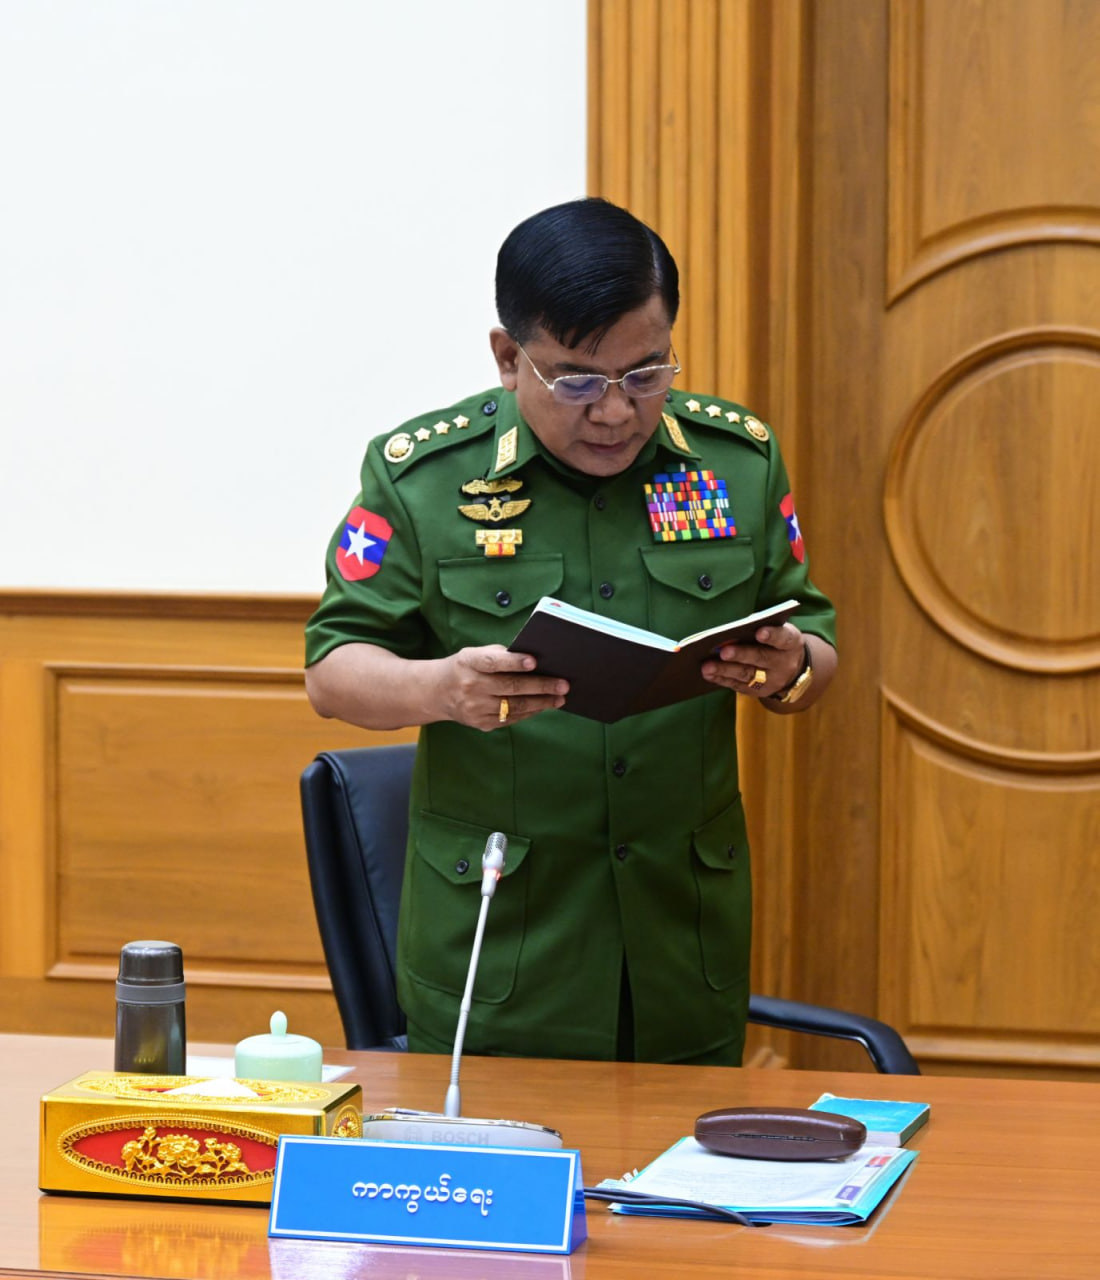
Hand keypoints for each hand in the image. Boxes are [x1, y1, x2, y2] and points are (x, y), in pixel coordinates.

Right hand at [437, 645, 568, 730]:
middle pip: (510, 687)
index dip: (514, 662)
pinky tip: (543, 706)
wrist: (437, 692)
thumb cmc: (466, 667)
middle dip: (541, 686)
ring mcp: (475, 708)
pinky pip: (510, 719)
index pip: (493, 662)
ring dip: (541, 703)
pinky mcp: (480, 723)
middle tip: (563, 685)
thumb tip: (535, 662)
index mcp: (469, 663)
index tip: (535, 662)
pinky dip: (529, 712)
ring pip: (514, 707)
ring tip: (559, 698)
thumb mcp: (475, 654)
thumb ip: (501, 656)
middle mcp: (471, 687)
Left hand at [700, 623, 805, 699]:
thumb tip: (733, 630)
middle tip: (723, 652)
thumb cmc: (776, 642)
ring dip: (725, 670)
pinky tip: (708, 674)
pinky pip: (739, 686)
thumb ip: (760, 626)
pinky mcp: (759, 691)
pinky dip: (722, 679)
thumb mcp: (778, 631)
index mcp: (790, 643)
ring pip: (747, 675)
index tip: (759, 632)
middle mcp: (784, 663)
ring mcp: (772, 680)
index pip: (783, 638)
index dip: (772, 635)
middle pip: (761, 658)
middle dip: (741, 655)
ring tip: (707, 666)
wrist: (790, 669)